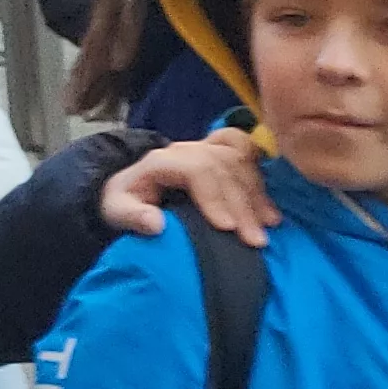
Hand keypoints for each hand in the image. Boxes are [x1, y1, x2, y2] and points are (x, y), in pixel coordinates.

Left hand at [97, 130, 276, 245]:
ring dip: (257, 196)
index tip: (227, 228)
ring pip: (241, 162)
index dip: (214, 197)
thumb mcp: (116, 210)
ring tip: (268, 227)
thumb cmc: (124, 200)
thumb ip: (131, 216)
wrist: (132, 186)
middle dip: (242, 205)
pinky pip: (248, 153)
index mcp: (161, 161)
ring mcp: (206, 148)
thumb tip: (156, 224)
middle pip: (224, 168)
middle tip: (255, 240)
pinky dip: (261, 179)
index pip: (196, 170)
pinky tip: (271, 209)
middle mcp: (187, 150)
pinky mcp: (220, 153)